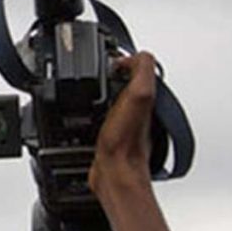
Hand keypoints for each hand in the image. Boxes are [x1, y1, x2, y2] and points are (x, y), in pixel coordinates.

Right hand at [88, 51, 157, 199]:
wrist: (115, 173)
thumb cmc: (125, 140)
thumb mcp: (139, 94)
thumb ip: (142, 69)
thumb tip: (130, 57)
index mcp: (145, 95)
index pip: (139, 66)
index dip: (123, 59)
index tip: (109, 62)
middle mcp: (137, 107)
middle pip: (126, 80)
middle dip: (110, 74)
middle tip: (97, 73)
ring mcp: (123, 120)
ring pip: (113, 96)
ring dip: (100, 91)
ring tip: (90, 89)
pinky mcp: (109, 133)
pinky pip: (101, 114)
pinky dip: (92, 110)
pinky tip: (86, 112)